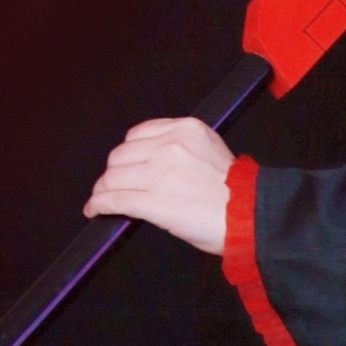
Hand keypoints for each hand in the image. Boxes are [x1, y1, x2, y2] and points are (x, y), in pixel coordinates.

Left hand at [84, 115, 233, 253]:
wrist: (251, 216)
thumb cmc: (238, 192)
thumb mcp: (210, 150)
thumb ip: (180, 147)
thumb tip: (150, 161)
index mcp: (186, 129)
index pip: (139, 134)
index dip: (128, 152)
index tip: (127, 164)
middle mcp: (170, 147)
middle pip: (121, 155)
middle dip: (114, 172)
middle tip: (114, 185)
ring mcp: (160, 174)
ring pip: (113, 177)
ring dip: (103, 189)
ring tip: (101, 199)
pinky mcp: (153, 201)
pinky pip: (114, 199)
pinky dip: (99, 204)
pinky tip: (95, 209)